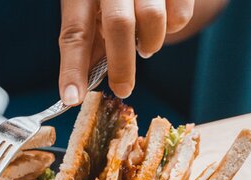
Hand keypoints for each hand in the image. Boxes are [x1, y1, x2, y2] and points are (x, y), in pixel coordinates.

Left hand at [58, 0, 194, 102]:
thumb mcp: (92, 10)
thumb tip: (77, 88)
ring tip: (144, 46)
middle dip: (121, 65)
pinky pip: (178, 17)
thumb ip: (88, 42)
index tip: (72, 98)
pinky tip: (163, 24)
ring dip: (149, 43)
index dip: (73, 68)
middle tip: (123, 88)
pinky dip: (172, 28)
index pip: (75, 31)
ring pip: (152, 18)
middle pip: (118, 23)